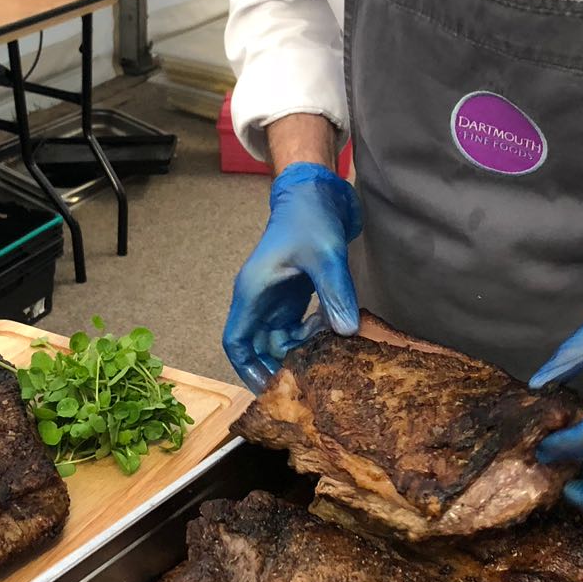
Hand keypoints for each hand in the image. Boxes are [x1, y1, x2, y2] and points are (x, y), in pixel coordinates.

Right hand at [223, 162, 361, 391]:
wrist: (314, 191)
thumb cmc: (309, 218)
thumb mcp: (324, 256)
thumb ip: (334, 294)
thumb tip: (346, 332)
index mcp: (253, 291)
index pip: (236, 341)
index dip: (248, 369)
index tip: (268, 390)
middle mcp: (259, 298)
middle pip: (258, 346)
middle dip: (279, 365)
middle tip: (307, 380)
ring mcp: (275, 297)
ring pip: (279, 338)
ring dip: (300, 348)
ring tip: (326, 349)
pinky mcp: (293, 294)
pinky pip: (295, 326)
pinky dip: (311, 334)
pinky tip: (333, 329)